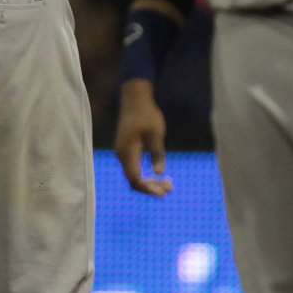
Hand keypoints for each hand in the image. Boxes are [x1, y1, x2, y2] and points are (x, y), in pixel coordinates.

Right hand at [115, 80, 170, 196]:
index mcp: (127, 151)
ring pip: (133, 175)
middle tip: (169, 189)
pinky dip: (145, 174)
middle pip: (133, 180)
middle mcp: (122, 155)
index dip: (148, 188)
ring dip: (149, 182)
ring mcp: (123, 152)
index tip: (163, 193)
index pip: (135, 178)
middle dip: (151, 188)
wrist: (135, 99)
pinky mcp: (126, 149)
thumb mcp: (156, 133)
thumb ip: (157, 153)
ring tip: (168, 184)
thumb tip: (159, 172)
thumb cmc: (147, 114)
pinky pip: (133, 168)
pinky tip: (159, 175)